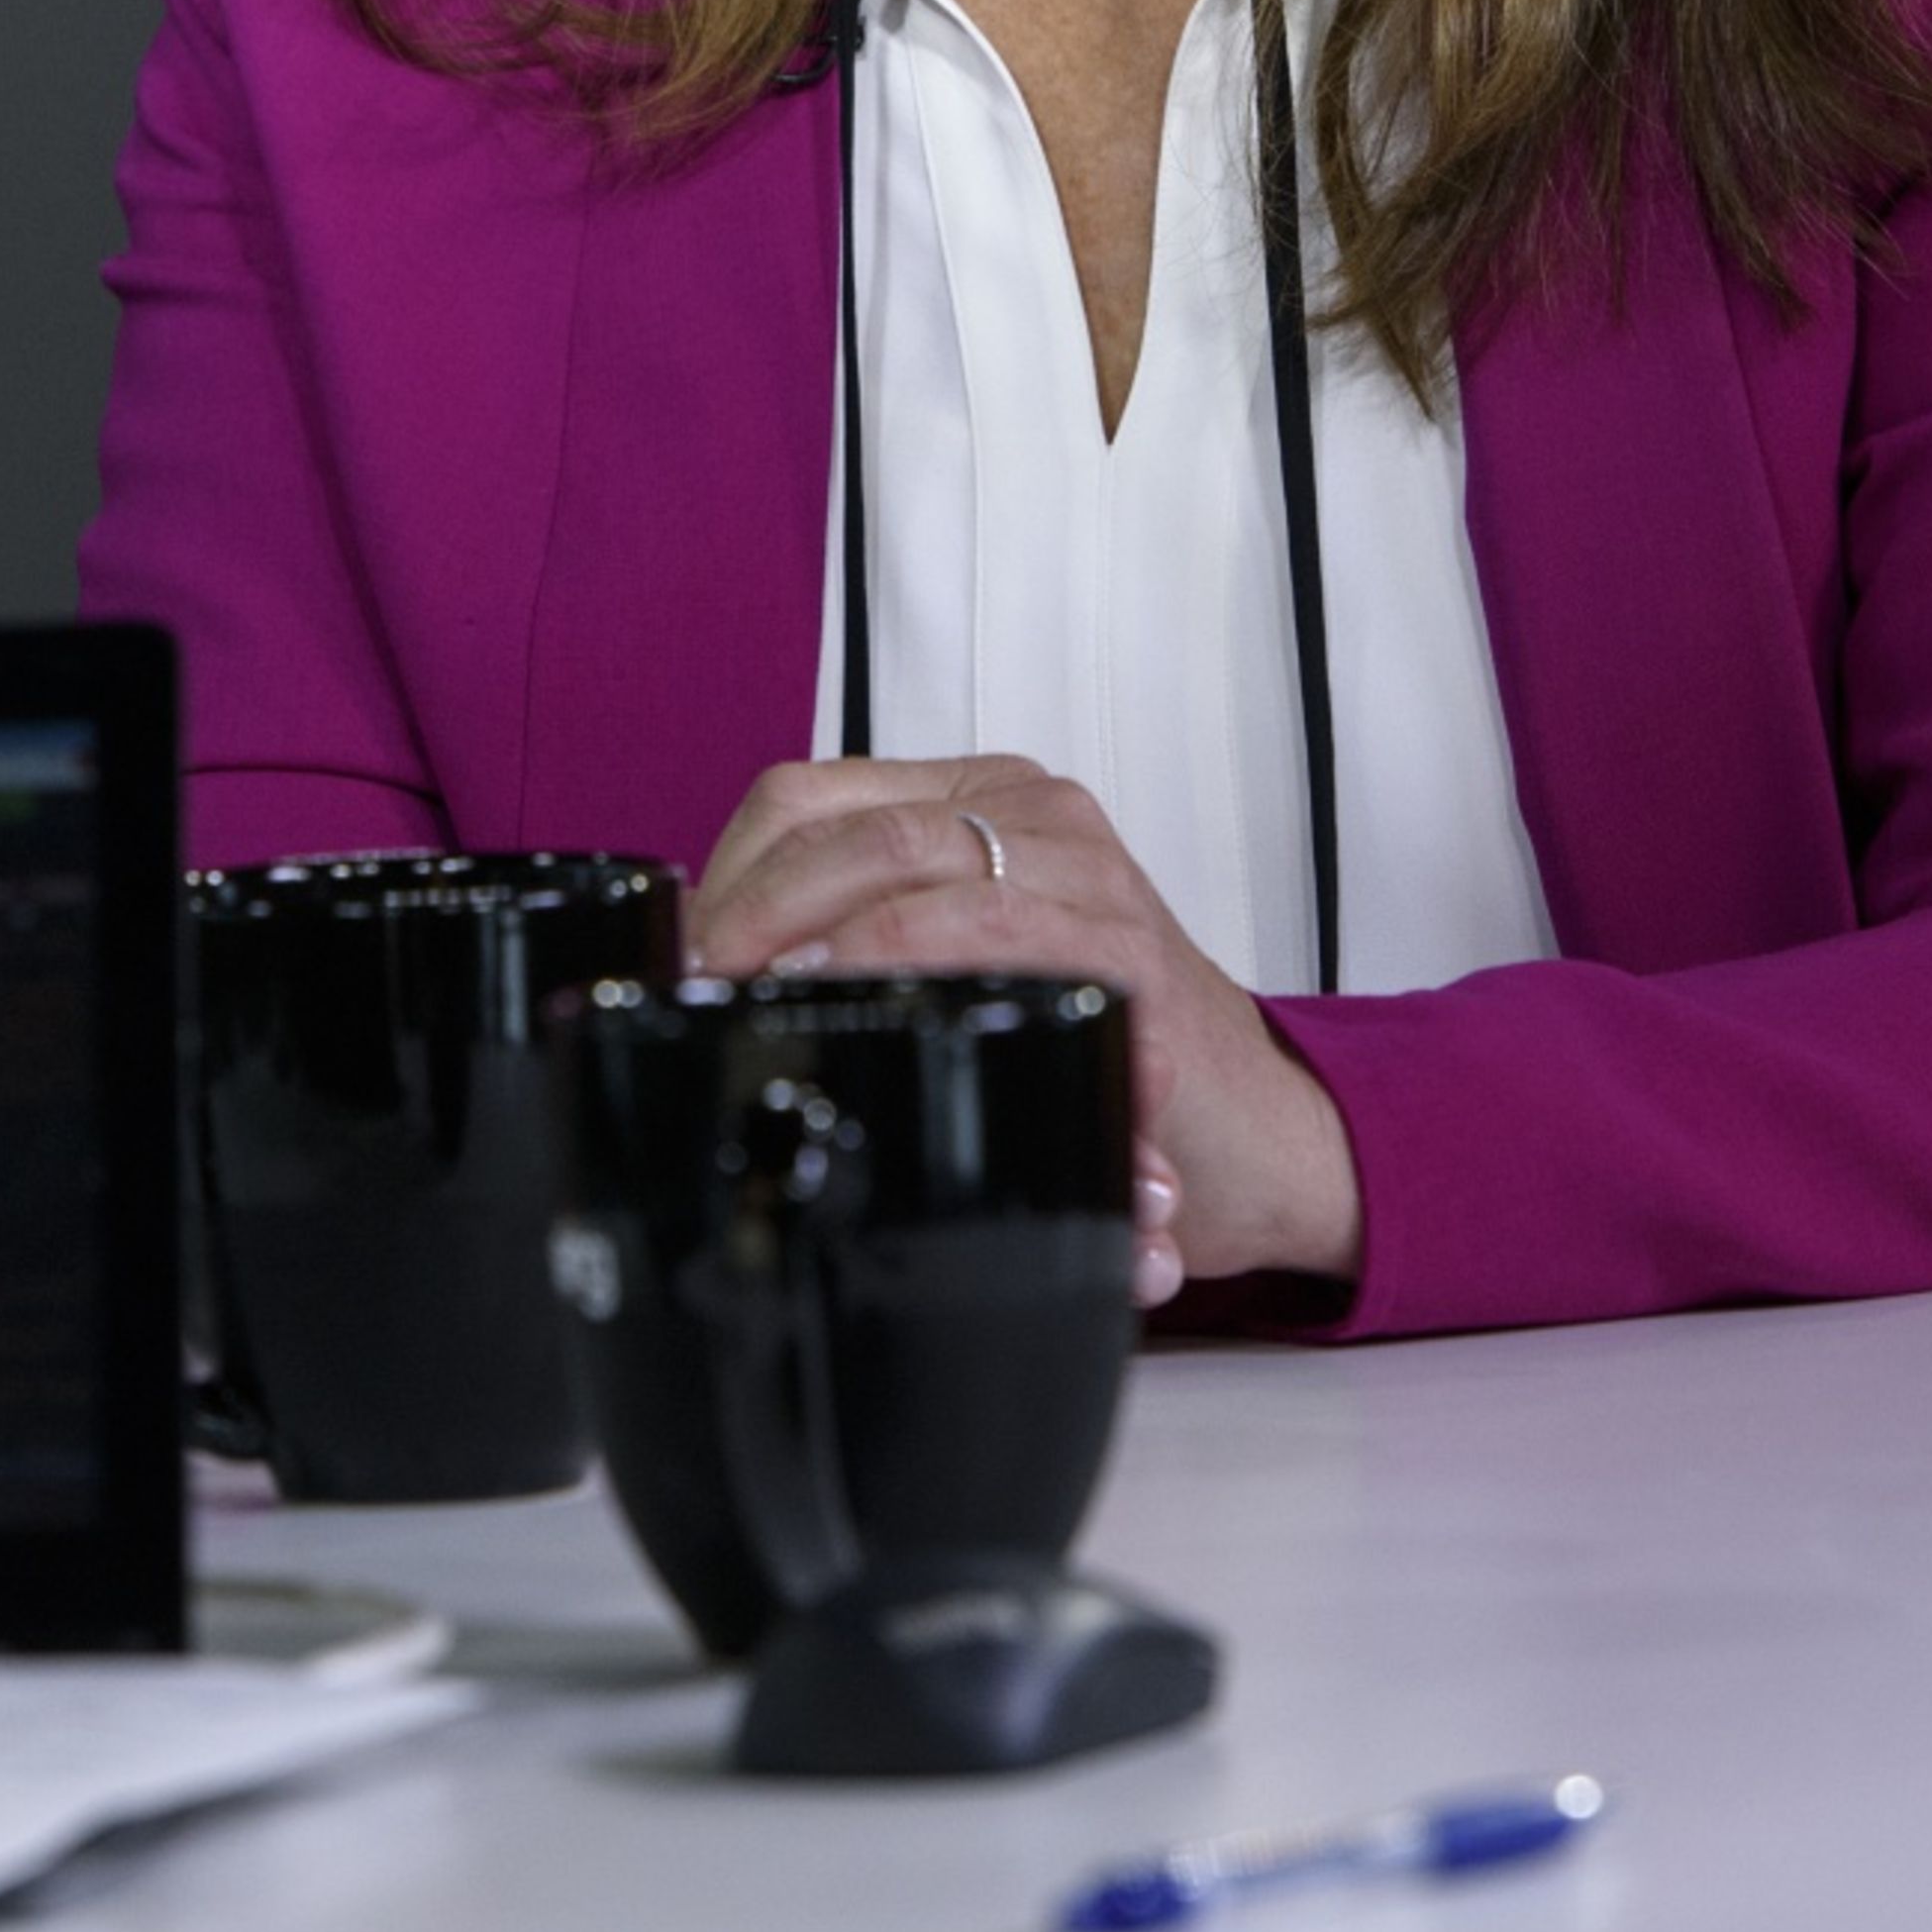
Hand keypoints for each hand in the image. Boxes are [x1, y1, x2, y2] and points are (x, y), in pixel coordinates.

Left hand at [688, 754, 1363, 1304]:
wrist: (1243, 1132)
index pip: (804, 799)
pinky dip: (916, 966)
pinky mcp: (1126, 950)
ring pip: (908, 864)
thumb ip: (858, 948)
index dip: (730, 880)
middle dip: (754, 919)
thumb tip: (699, 974)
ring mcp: (1085, 871)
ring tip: (774, 1007)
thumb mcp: (957, 974)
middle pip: (844, 829)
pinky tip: (875, 1013)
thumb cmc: (1086, 1049)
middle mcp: (1031, 812)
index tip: (688, 966)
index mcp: (972, 799)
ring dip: (819, 943)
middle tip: (710, 997)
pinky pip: (997, 929)